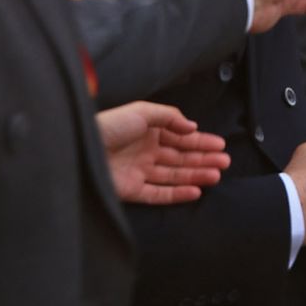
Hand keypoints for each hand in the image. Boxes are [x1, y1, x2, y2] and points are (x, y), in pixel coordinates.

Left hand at [98, 101, 229, 204]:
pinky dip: (177, 194)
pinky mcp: (131, 190)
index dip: (202, 142)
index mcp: (150, 132)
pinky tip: (195, 191)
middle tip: (225, 163)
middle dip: (204, 160)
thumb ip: (171, 117)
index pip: (181, 139)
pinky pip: (158, 194)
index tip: (221, 146)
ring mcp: (140, 172)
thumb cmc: (110, 125)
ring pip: (174, 176)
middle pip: (181, 158)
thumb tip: (192, 127)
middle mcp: (147, 152)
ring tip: (216, 176)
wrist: (80, 147)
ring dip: (196, 175)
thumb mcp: (142, 111)